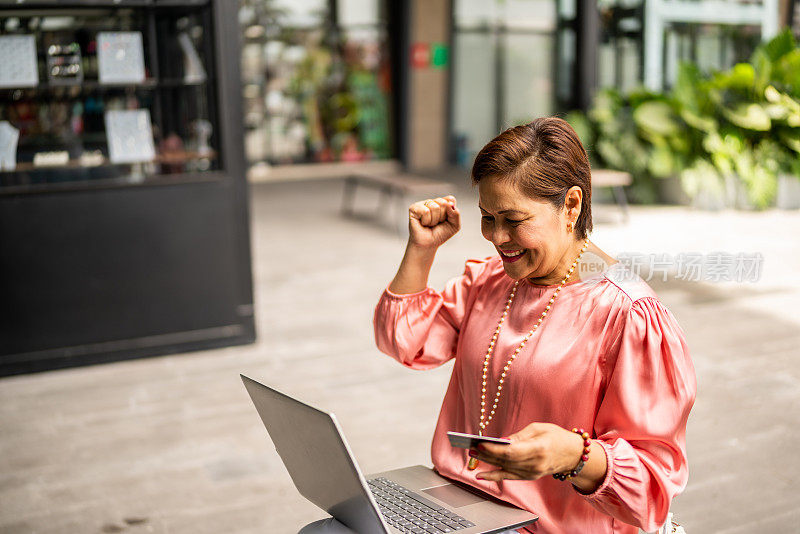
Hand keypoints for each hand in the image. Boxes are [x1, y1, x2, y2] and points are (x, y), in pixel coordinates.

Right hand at [408, 196, 460, 248]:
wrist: (428, 244)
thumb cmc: (440, 234)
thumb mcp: (454, 225)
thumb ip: (456, 214)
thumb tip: (449, 204)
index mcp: (442, 202)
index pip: (451, 199)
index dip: (451, 212)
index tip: (445, 220)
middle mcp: (432, 201)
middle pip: (443, 203)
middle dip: (442, 217)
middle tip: (436, 223)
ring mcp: (422, 204)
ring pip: (434, 207)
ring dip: (434, 220)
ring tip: (429, 224)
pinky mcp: (414, 208)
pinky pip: (425, 211)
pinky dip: (426, 221)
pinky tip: (423, 223)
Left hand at [469, 423, 583, 480]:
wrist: (573, 455)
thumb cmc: (557, 437)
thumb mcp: (539, 428)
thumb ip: (519, 436)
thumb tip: (500, 441)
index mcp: (539, 449)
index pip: (512, 452)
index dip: (494, 449)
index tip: (480, 443)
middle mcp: (535, 464)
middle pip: (505, 461)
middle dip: (486, 454)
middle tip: (471, 447)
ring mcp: (532, 473)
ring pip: (505, 469)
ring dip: (487, 463)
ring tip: (472, 456)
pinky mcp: (530, 477)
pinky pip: (509, 477)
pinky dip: (494, 477)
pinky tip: (481, 475)